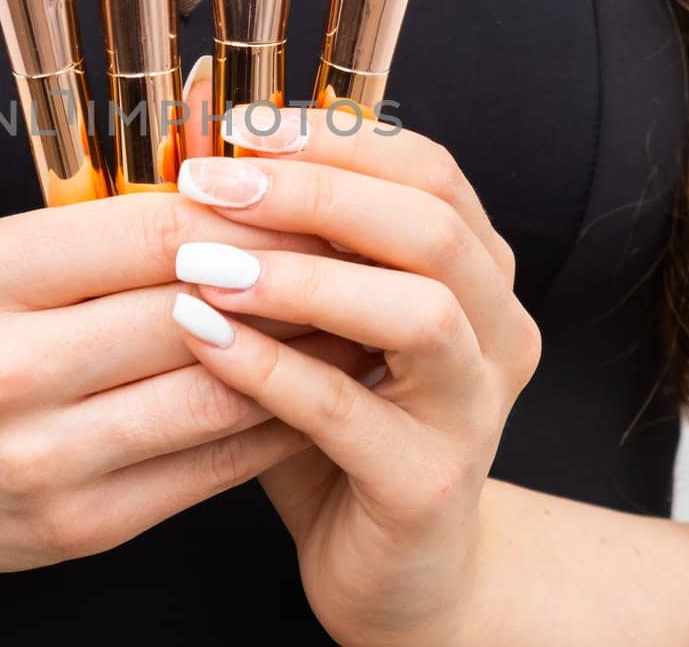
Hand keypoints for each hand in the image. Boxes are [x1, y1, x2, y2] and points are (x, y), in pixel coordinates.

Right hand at [0, 191, 376, 576]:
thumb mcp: (6, 265)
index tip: (320, 200)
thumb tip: (258, 196)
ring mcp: (42, 458)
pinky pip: (208, 467)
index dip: (254, 215)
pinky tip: (315, 392)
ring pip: (214, 395)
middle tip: (363, 257)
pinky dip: (274, 424)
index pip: (156, 230)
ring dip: (301, 357)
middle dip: (291, 280)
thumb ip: (113, 234)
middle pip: (192, 310)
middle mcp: (7, 367)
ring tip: (357, 321)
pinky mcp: (80, 525)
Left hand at [169, 106, 539, 645]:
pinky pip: (352, 412)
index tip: (238, 123)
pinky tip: (204, 338)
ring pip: (420, 312)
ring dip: (304, 276)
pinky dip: (272, 368)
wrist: (392, 570)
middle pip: (430, 224)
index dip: (334, 135)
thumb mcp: (306, 313)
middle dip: (315, 190)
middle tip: (210, 181)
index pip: (426, 168)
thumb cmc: (335, 423)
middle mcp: (496, 330)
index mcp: (476, 272)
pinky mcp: (429, 484)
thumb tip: (192, 119)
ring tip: (203, 263)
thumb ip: (270, 230)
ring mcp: (474, 410)